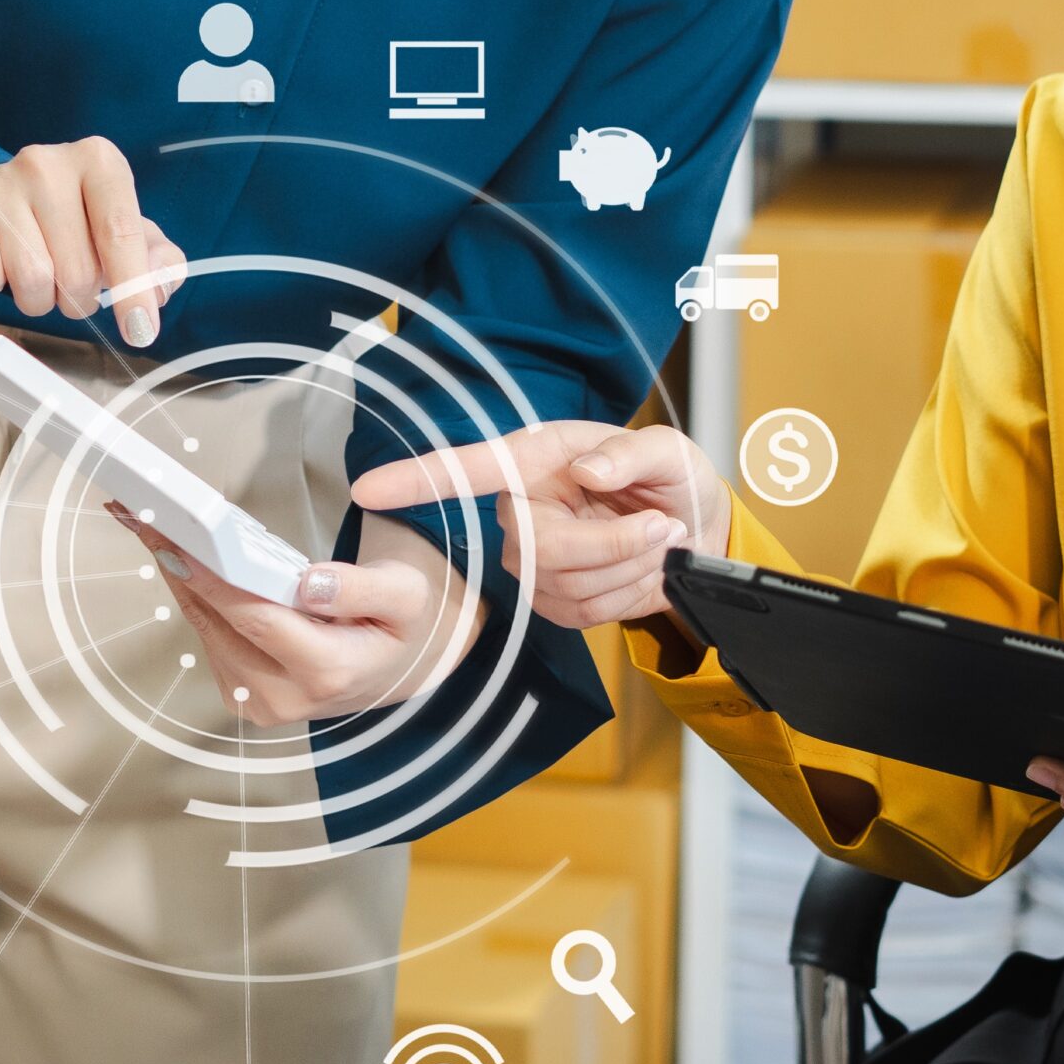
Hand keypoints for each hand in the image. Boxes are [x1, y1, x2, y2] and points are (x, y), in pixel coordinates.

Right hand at [0, 138, 184, 346]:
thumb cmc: (66, 221)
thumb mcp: (119, 230)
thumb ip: (155, 258)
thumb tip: (161, 288)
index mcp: (99, 161)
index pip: (121, 233)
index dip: (134, 290)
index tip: (141, 331)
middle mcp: (48, 164)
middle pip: (78, 269)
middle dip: (79, 297)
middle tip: (69, 283)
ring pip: (34, 280)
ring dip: (39, 297)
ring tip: (36, 274)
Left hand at [105, 503, 484, 724]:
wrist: (394, 669)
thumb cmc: (399, 624)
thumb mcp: (406, 594)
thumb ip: (362, 587)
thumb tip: (306, 584)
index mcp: (328, 672)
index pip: (256, 617)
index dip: (211, 578)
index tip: (175, 540)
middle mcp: (285, 698)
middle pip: (218, 623)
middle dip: (180, 566)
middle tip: (144, 517)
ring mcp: (260, 704)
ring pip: (205, 630)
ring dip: (178, 578)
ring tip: (152, 528)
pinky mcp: (242, 697)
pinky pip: (209, 638)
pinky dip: (194, 596)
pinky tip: (180, 559)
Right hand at [349, 420, 729, 628]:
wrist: (695, 532)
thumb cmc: (672, 479)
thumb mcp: (670, 451)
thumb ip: (633, 453)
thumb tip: (589, 471)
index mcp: (538, 458)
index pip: (468, 470)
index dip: (417, 480)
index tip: (369, 489)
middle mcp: (523, 507)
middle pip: (540, 548)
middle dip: (613, 546)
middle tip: (663, 526)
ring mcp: (532, 559)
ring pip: (567, 585)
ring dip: (629, 568)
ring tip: (657, 540)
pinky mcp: (550, 598)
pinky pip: (583, 612)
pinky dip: (626, 594)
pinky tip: (640, 569)